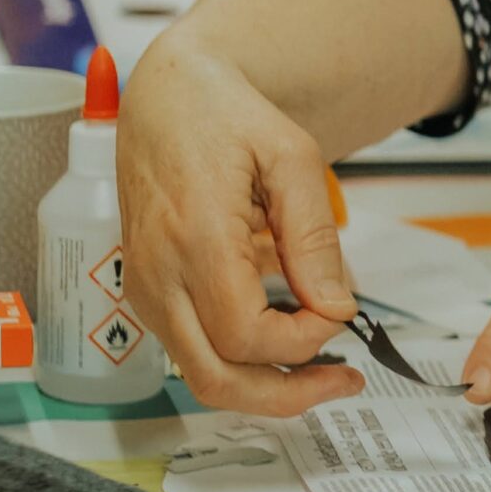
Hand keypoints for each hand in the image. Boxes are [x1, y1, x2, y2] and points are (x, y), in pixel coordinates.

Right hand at [118, 43, 363, 414]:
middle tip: (345, 381)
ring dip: (266, 384)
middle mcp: (158, 275)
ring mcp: (146, 289)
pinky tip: (287, 326)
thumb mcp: (292, 157)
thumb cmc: (225, 115)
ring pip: (201, 374)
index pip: (248, 334)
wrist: (164, 97)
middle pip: (216, 377)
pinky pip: (193, 348)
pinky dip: (242, 357)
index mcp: (194, 238)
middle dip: (287, 394)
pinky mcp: (148, 292)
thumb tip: (336, 306)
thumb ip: (313, 237)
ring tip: (326, 367)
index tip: (343, 311)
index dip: (304, 341)